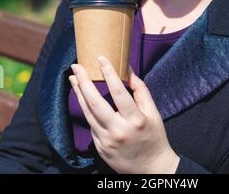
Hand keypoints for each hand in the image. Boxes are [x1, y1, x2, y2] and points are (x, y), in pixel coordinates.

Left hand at [69, 57, 179, 173]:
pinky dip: (87, 110)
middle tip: (76, 67)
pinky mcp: (100, 148)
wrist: (151, 169)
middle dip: (83, 82)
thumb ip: (140, 90)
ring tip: (74, 78)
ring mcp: (107, 141)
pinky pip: (91, 125)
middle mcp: (119, 131)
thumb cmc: (154, 136)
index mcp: (135, 120)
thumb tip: (128, 70)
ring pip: (88, 114)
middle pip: (95, 103)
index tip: (101, 58)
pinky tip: (84, 98)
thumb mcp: (153, 112)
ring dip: (79, 94)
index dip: (109, 73)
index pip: (119, 92)